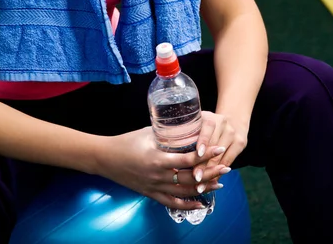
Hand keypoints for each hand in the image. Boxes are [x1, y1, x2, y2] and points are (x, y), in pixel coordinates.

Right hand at [93, 126, 229, 210]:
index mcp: (159, 159)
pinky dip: (187, 204)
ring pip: (184, 192)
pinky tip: (200, 202)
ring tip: (219, 183)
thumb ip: (167, 134)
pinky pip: (172, 202)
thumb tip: (186, 128)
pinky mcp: (150, 194)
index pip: (189, 159)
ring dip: (204, 188)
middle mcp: (159, 176)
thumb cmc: (127, 142)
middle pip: (191, 178)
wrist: (106, 158)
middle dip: (210, 173)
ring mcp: (155, 187)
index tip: (219, 148)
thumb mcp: (148, 134)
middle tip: (226, 167)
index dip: (206, 154)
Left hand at [192, 111, 248, 190]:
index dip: (203, 142)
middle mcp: (223, 123)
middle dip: (203, 164)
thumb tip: (168, 149)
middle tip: (194, 178)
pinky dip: (218, 173)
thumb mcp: (197, 123)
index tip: (198, 154)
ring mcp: (232, 133)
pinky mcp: (240, 142)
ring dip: (210, 173)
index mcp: (210, 117)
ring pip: (221, 156)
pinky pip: (228, 161)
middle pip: (213, 146)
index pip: (207, 129)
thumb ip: (185, 133)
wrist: (232, 118)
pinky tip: (211, 183)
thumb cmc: (205, 125)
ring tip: (200, 186)